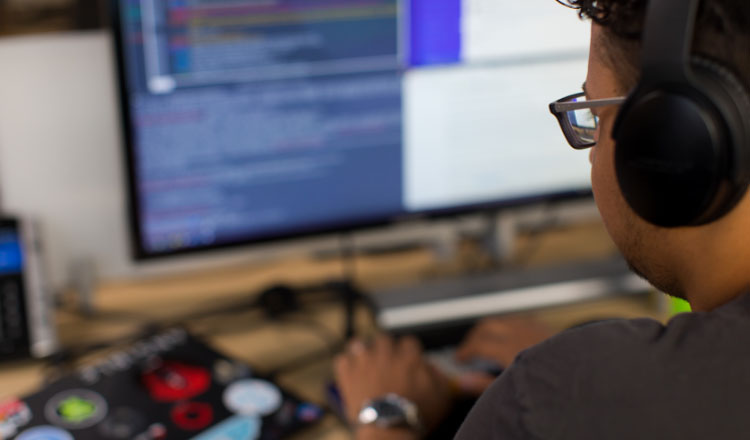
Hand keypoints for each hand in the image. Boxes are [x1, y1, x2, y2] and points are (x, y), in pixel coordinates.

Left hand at [334, 334, 453, 438]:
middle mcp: (385, 354)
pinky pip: (342, 359)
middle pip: (384, 339)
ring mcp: (364, 361)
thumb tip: (431, 368)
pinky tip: (351, 374)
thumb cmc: (414, 415)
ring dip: (362, 353)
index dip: (408, 351)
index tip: (407, 360)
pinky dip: (346, 366)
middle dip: (384, 349)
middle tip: (386, 362)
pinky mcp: (347, 373)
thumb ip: (438, 376)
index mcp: (409, 357)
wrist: (389, 429)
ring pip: (359, 344)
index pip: (409, 341)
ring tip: (365, 364)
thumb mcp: (441, 396)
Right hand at [453, 316, 553, 393]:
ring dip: (491, 330)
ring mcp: (532, 327)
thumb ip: (483, 384)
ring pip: (503, 320)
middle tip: (468, 349)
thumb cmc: (548, 385)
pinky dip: (508, 326)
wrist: (583, 371)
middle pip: (487, 326)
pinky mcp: (544, 326)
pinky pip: (518, 320)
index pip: (477, 344)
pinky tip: (510, 337)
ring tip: (486, 344)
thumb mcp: (510, 388)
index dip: (464, 351)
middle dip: (474, 336)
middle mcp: (519, 333)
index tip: (459, 359)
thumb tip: (462, 380)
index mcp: (509, 349)